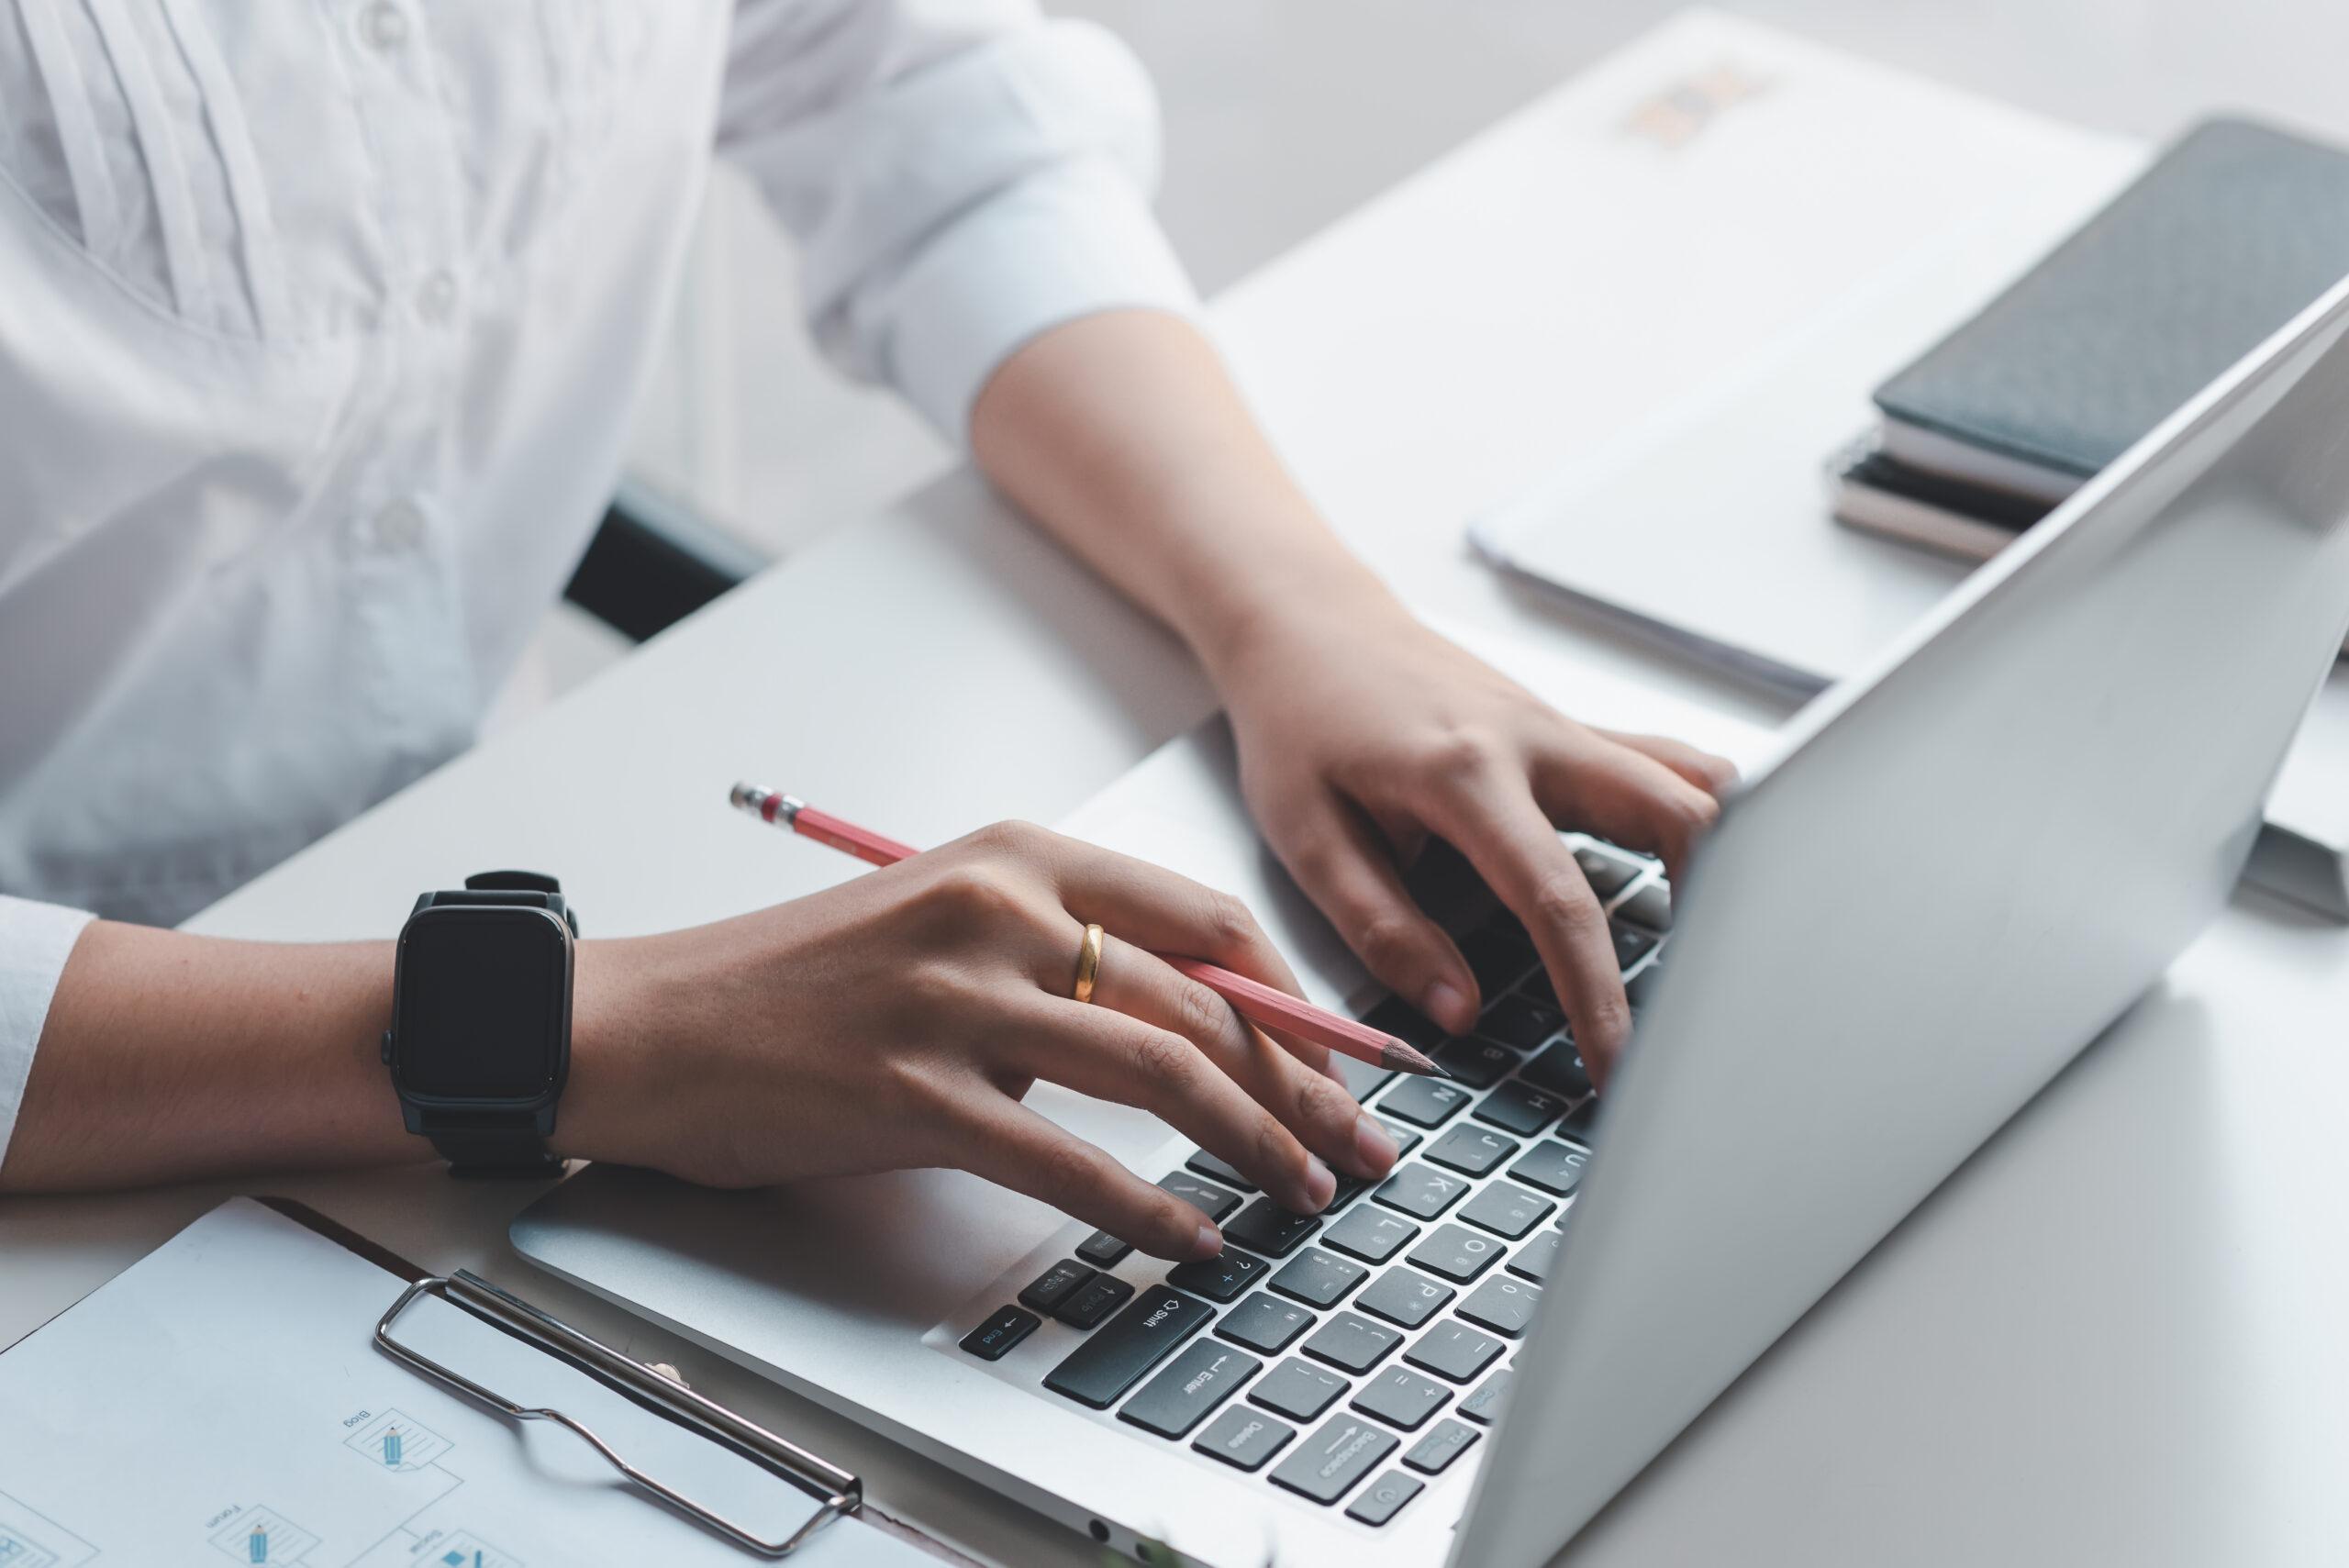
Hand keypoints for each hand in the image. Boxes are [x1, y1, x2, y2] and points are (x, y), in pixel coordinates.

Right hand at [562, 821, 1400, 1259]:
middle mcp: (1000, 910)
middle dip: (1303, 1084)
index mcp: (1019, 857)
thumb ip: (1060, 959)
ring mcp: (956, 997)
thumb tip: (1191, 1034)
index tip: (1345, 1053)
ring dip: (1255, 1142)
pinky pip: (1070, 1160)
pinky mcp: (915, 1090)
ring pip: (1160, 1072)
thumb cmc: (803, 983)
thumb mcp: (945, 925)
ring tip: (1303, 1192)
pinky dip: (1150, 1211)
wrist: (658, 1024)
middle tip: (1359, 1143)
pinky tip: (1193, 1243)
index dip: (1294, 995)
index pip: (1202, 918)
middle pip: (1202, 1002)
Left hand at [1207, 589, 1736, 1085]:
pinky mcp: (1573, 728)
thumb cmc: (1298, 723)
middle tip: (1692, 1000)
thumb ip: (1384, 928)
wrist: (1308, 623)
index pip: (1559, 900)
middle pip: (1678, 816)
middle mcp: (1535, 740)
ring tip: (1706, 950)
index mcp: (1464, 773)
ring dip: (1720, 862)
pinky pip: (1668, 766)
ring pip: (1693, 782)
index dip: (1597, 995)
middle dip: (1709, 914)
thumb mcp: (1308, 836)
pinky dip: (1701, 817)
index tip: (1619, 1065)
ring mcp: (1565, 727)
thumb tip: (1460, 1011)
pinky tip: (1695, 874)